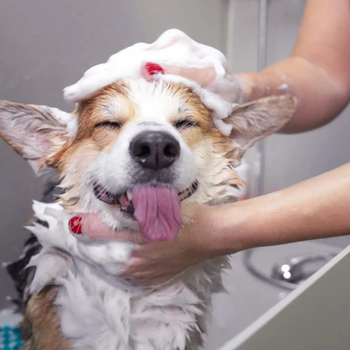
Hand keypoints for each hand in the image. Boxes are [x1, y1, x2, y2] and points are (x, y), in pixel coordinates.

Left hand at [74, 203, 224, 285]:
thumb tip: (105, 209)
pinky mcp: (151, 278)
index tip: (69, 219)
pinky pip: (124, 275)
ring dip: (96, 255)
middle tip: (75, 231)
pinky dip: (113, 265)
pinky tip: (113, 257)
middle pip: (97, 254)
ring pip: (108, 267)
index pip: (97, 233)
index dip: (80, 225)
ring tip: (88, 244)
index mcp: (136, 239)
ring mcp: (143, 273)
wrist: (209, 236)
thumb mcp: (157, 206)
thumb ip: (130, 209)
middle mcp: (136, 260)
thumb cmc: (185, 217)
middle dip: (83, 242)